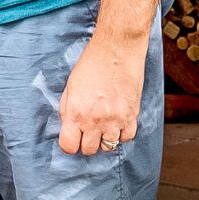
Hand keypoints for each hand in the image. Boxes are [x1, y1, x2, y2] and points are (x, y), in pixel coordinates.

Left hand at [57, 33, 144, 155]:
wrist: (117, 49)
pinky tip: (117, 122)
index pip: (68, 146)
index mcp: (75, 112)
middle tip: (88, 130)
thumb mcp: (70, 86)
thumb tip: (68, 127)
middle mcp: (94, 120)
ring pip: (108, 147)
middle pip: (88, 150)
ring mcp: (115, 120)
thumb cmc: (92, 63)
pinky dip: (122, 133)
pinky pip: (127, 138)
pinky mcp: (131, 115)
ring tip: (103, 125)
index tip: (72, 138)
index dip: (69, 144)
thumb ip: (67, 109)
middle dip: (86, 142)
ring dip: (104, 139)